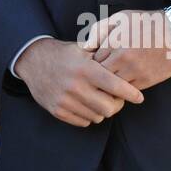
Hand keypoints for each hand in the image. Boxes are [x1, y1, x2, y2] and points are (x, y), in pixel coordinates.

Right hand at [13, 37, 143, 127]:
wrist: (32, 60)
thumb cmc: (63, 54)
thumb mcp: (82, 48)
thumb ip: (103, 56)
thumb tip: (127, 63)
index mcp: (84, 68)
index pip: (115, 85)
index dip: (130, 93)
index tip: (139, 97)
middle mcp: (75, 86)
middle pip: (109, 108)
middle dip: (117, 104)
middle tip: (117, 98)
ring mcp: (65, 100)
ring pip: (97, 117)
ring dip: (102, 110)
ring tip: (100, 99)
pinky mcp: (57, 110)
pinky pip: (83, 122)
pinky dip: (89, 115)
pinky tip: (86, 104)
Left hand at [82, 9, 170, 89]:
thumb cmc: (147, 22)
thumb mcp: (121, 18)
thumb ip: (99, 30)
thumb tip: (84, 47)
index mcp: (115, 42)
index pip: (93, 60)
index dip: (92, 61)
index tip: (94, 60)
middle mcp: (124, 59)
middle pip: (100, 76)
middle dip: (98, 75)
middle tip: (97, 73)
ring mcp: (136, 71)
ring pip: (113, 86)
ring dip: (110, 83)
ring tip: (110, 78)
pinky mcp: (147, 81)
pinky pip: (128, 90)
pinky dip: (124, 88)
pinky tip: (123, 80)